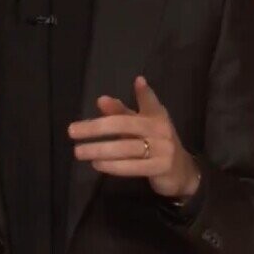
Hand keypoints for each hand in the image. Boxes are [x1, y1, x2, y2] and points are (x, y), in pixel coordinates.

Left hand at [68, 76, 200, 199]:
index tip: (137, 81)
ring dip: (99, 150)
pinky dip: (113, 166)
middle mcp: (161, 129)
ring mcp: (162, 150)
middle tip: (72, 131)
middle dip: (96, 127)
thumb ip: (121, 113)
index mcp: (157, 115)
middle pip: (124, 125)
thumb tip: (101, 99)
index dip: (144, 92)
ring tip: (79, 151)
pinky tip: (97, 164)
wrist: (182, 173)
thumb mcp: (142, 125)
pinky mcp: (160, 168)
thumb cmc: (157, 144)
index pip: (149, 101)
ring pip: (125, 148)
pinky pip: (132, 167)